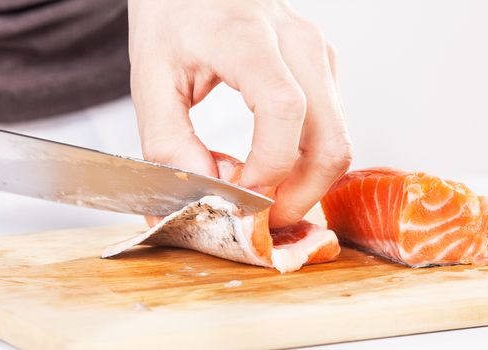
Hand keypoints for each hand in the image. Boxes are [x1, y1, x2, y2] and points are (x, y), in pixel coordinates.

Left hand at [129, 0, 351, 226]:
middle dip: (299, 197)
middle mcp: (299, 45)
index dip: (269, 167)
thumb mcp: (150, 75)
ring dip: (304, 185)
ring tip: (258, 194)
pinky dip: (304, 163)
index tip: (241, 196)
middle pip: (330, 142)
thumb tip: (205, 189)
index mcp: (247, 38)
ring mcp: (318, 56)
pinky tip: (267, 168)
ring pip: (337, 142)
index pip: (284, 109)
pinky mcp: (323, 70)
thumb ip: (167, 140)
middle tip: (257, 219)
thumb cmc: (172, 14)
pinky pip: (329, 131)